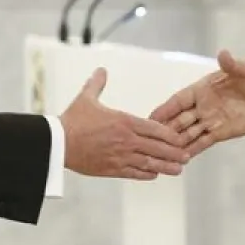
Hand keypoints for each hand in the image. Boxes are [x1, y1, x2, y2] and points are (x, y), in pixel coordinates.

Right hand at [59, 68, 188, 180]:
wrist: (58, 144)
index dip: (170, 135)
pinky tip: (154, 174)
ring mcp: (120, 156)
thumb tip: (101, 70)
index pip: (155, 128)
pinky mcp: (112, 169)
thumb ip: (97, 84)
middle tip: (186, 156)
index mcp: (124, 121)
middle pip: (157, 148)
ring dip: (166, 166)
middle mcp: (126, 140)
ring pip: (149, 163)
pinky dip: (146, 174)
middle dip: (174, 153)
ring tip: (178, 169)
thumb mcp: (86, 98)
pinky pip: (134, 173)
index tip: (180, 138)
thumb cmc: (72, 121)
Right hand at [149, 49, 244, 157]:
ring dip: (176, 143)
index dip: (165, 109)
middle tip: (150, 143)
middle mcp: (202, 106)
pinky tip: (181, 159)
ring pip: (188, 133)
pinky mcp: (221, 132)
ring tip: (162, 155)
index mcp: (202, 89)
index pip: (178, 100)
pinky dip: (192, 150)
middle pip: (179, 119)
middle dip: (166, 130)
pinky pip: (202, 142)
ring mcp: (210, 120)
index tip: (150, 118)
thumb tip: (224, 54)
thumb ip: (232, 65)